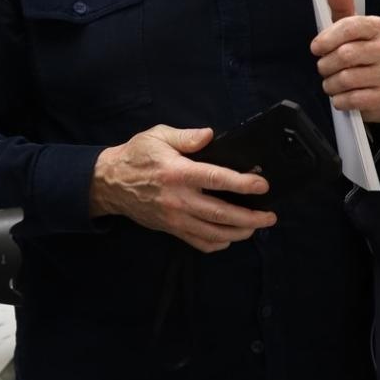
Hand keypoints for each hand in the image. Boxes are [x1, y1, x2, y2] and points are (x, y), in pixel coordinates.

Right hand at [88, 125, 275, 252]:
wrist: (109, 183)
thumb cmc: (136, 156)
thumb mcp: (157, 136)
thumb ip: (186, 136)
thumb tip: (210, 135)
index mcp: (178, 172)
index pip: (216, 179)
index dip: (242, 183)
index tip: (262, 184)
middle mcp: (179, 199)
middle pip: (221, 214)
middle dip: (251, 217)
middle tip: (270, 216)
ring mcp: (175, 218)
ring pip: (214, 233)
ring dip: (240, 233)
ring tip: (256, 226)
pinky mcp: (171, 229)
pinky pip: (199, 243)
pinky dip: (218, 243)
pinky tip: (229, 236)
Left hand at [311, 0, 379, 123]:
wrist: (379, 85)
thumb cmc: (357, 51)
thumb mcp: (348, 28)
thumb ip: (341, 6)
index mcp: (377, 27)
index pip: (349, 27)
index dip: (327, 39)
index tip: (316, 48)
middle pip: (344, 55)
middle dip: (325, 64)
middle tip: (324, 67)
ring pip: (346, 79)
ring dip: (330, 84)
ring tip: (331, 82)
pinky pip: (353, 99)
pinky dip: (340, 100)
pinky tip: (341, 96)